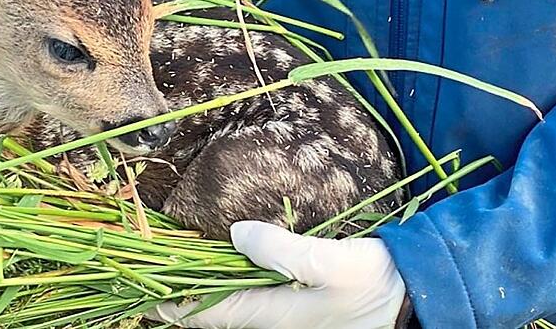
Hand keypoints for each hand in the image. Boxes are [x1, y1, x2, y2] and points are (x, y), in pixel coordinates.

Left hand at [147, 221, 407, 328]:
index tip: (143, 293)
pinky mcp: (302, 306)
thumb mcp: (331, 263)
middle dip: (186, 296)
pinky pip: (255, 298)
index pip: (211, 313)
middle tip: (154, 275)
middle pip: (219, 312)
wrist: (413, 292)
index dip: (174, 303)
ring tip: (182, 270)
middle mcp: (277, 320)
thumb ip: (282, 251)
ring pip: (236, 306)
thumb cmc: (374, 279)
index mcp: (277, 315)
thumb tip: (235, 236)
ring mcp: (289, 314)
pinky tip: (229, 267)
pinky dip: (234, 284)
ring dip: (208, 289)